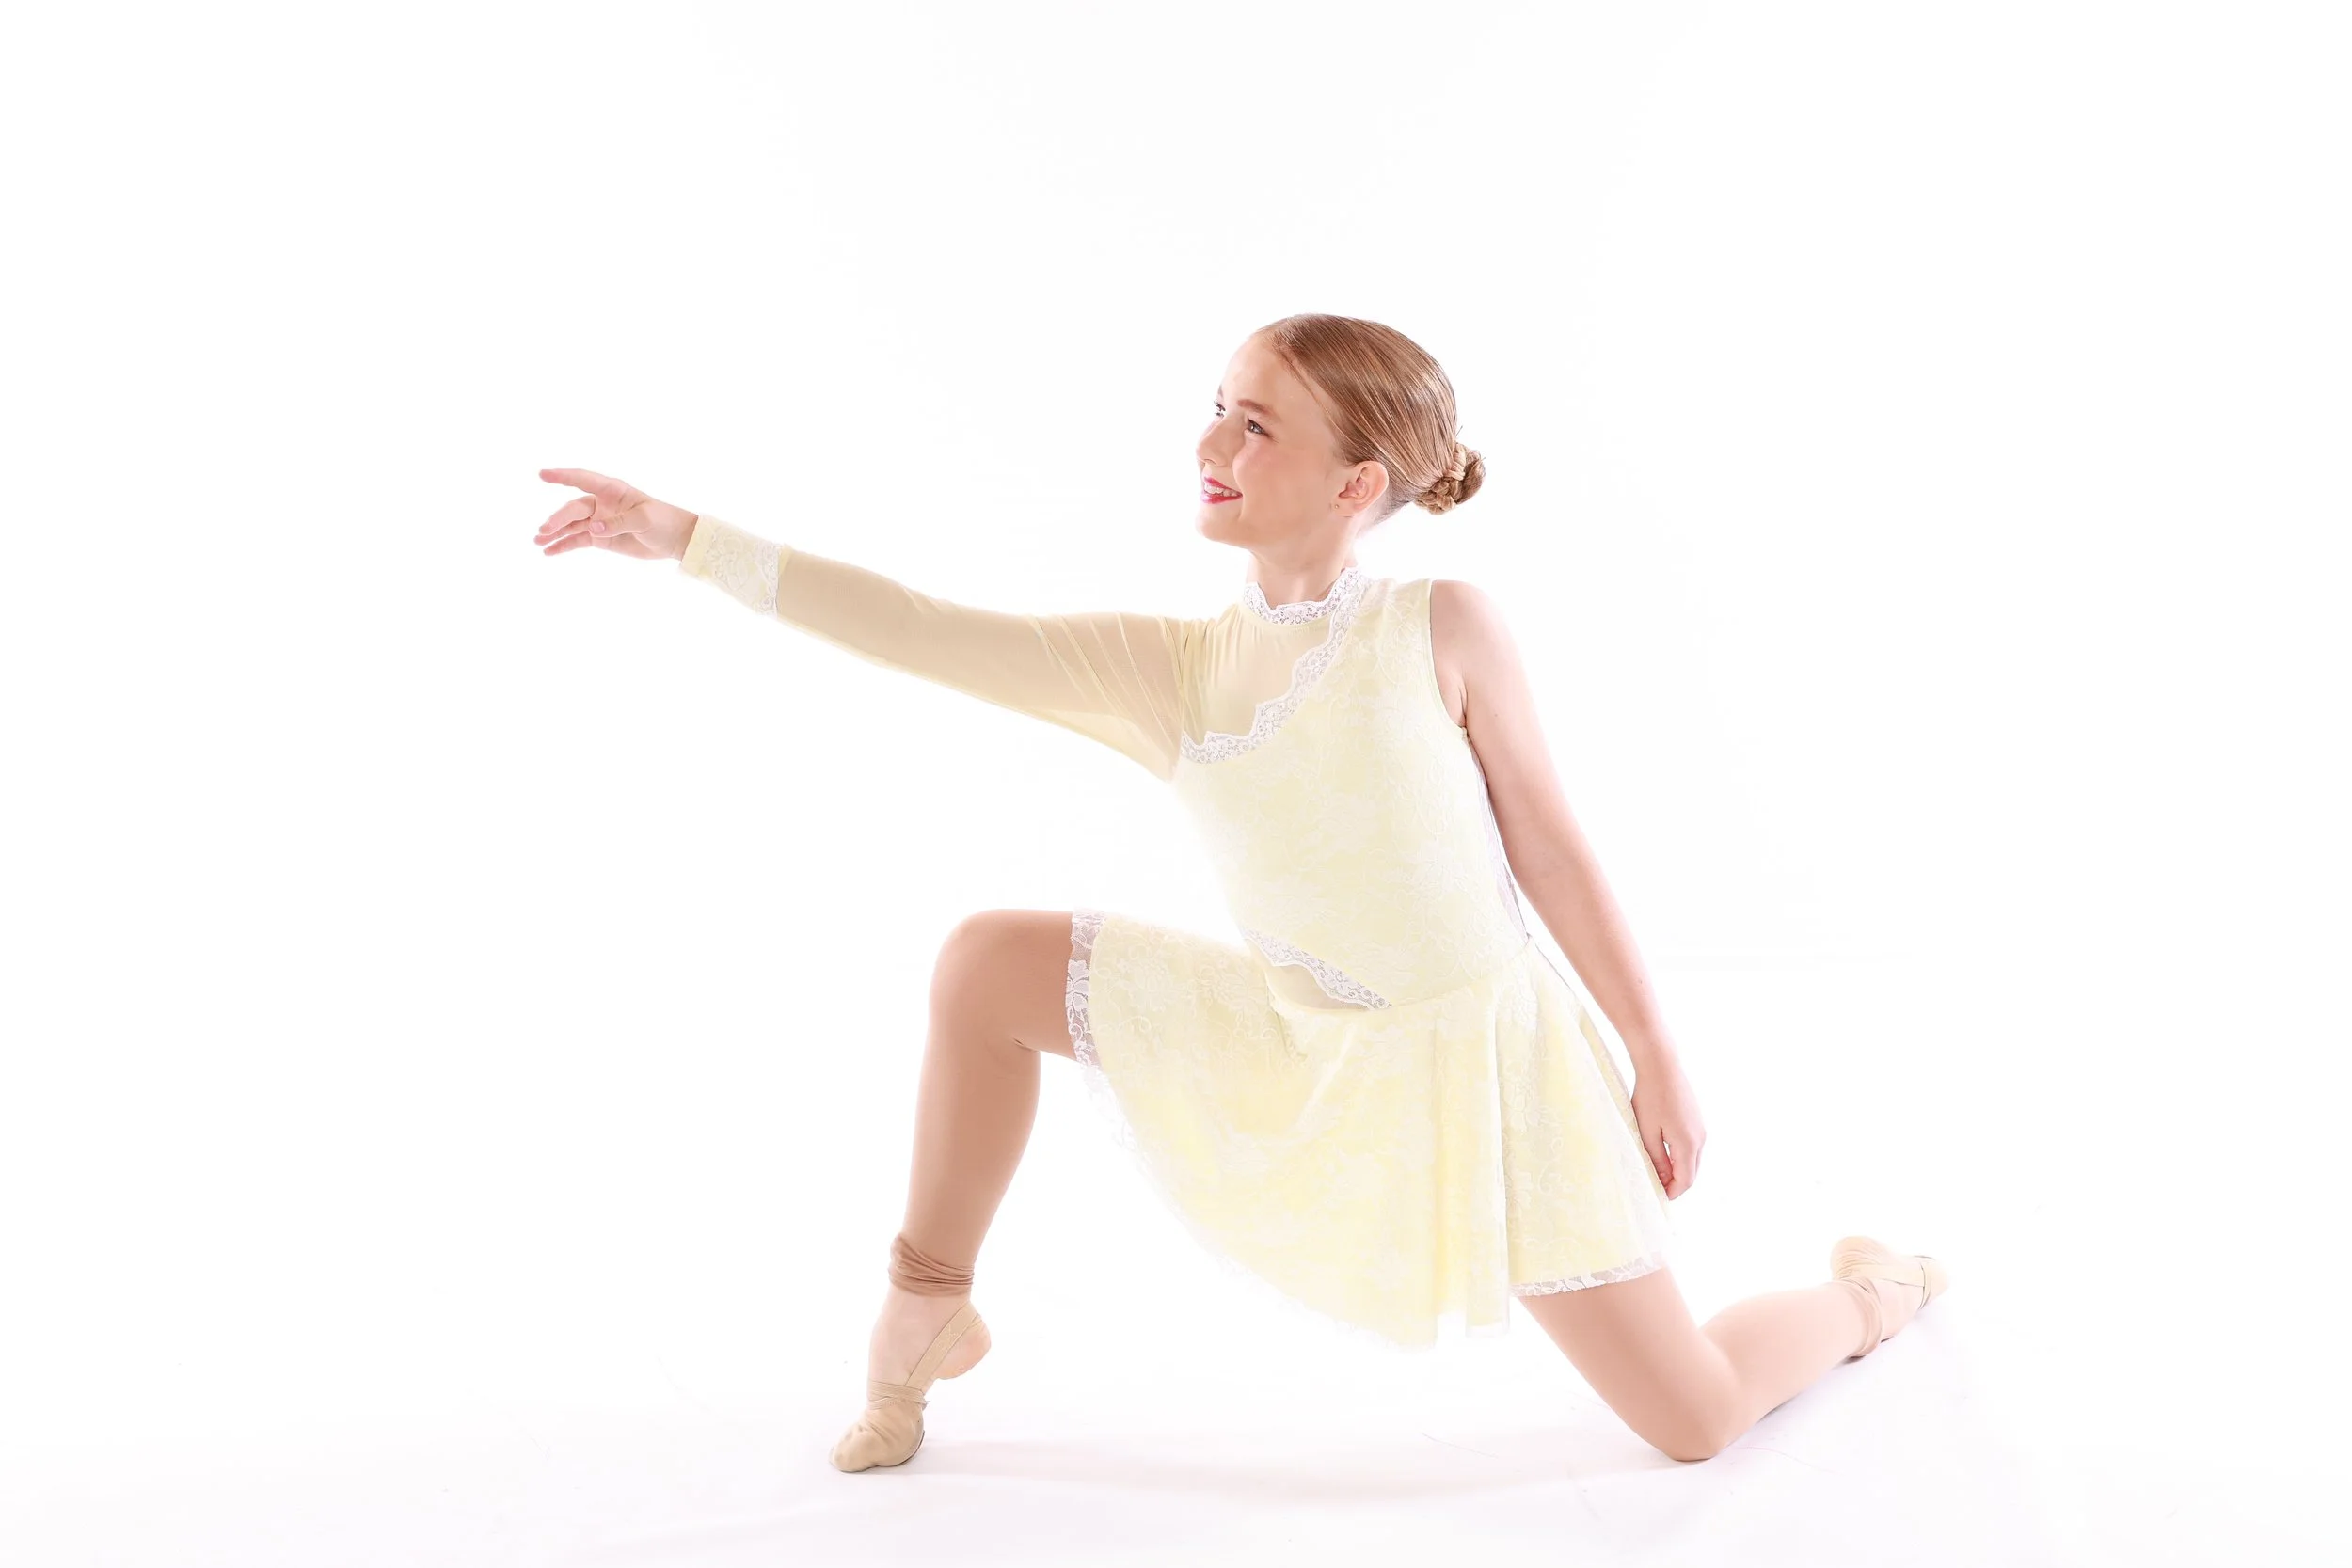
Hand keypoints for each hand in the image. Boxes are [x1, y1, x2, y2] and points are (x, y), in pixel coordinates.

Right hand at [534, 468, 698, 560]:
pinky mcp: (600, 538)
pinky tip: (549, 552)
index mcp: (613, 490)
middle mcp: (602, 503)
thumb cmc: (663, 521)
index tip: (542, 474)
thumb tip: (593, 529)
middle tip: (544, 530)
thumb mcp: (645, 520)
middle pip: (574, 508)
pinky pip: (577, 540)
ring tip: (538, 542)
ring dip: (555, 532)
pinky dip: (563, 545)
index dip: (563, 476)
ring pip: (572, 525)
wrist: (675, 540)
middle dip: (558, 518)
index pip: (583, 479)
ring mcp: (599, 521)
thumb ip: (619, 523)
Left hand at [1629, 1054, 1705, 1197]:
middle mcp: (1701, 1138)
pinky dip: (1681, 1156)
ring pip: (1693, 1159)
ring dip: (1678, 1170)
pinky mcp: (1697, 1119)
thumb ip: (1656, 1159)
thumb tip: (1662, 1180)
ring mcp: (1701, 1128)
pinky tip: (1664, 1153)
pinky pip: (1692, 1146)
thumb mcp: (1647, 1132)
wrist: (1661, 1065)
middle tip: (1655, 1189)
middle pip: (1692, 1172)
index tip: (1657, 1198)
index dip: (1672, 1192)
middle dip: (1676, 1184)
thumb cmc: (1650, 1097)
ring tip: (1657, 1173)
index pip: (1686, 1180)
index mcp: (1688, 1144)